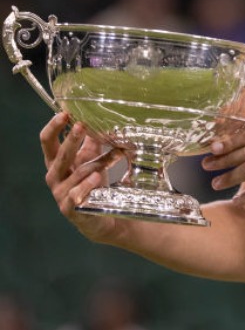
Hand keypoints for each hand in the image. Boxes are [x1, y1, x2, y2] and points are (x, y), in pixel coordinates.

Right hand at [39, 112, 123, 241]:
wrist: (101, 216)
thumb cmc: (94, 184)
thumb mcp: (93, 160)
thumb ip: (93, 142)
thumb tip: (99, 119)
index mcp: (56, 162)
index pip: (47, 142)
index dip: (54, 127)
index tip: (65, 113)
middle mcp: (54, 177)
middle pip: (58, 156)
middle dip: (71, 140)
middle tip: (81, 125)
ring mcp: (60, 193)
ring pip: (75, 174)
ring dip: (94, 164)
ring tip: (113, 156)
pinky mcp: (70, 208)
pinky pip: (77, 193)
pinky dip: (88, 184)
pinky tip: (97, 177)